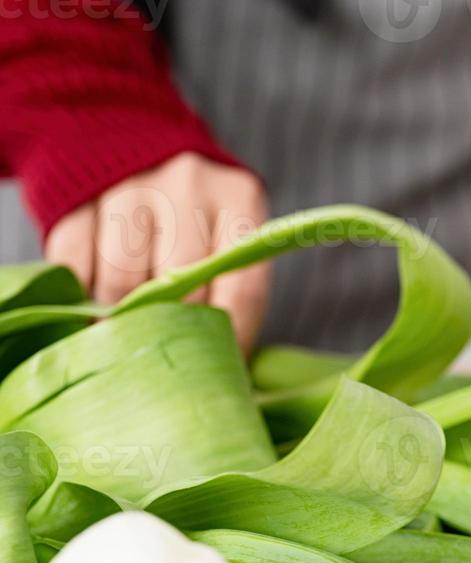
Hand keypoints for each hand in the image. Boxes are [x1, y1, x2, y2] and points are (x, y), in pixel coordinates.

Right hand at [44, 152, 270, 349]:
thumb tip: (231, 365)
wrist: (120, 133)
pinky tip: (92, 299)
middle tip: (166, 353)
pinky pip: (75, 267)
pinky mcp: (74, 198)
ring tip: (125, 330)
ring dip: (122, 316)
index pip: (243, 287)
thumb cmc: (187, 205)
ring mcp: (127, 186)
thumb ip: (231, 284)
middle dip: (173, 328)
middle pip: (182, 284)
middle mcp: (188, 184)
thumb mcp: (225, 228)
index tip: (220, 367)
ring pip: (124, 282)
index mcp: (239, 198)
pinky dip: (83, 293)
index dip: (232, 338)